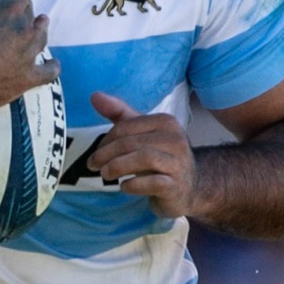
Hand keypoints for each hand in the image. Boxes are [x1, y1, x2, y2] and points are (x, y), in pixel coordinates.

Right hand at [0, 0, 54, 113]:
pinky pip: (48, 71)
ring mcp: (28, 55)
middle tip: (24, 6)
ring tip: (42, 23)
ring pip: (41, 38)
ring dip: (41, 29)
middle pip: (32, 14)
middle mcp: (24, 31)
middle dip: (27, 8)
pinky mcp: (28, 78)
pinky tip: (54, 64)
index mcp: (9, 9)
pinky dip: (52, 67)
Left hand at [90, 92, 197, 213]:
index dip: (107, 140)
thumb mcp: (142, 134)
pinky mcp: (176, 186)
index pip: (127, 126)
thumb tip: (94, 96)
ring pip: (144, 158)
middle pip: (132, 142)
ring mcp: (178, 163)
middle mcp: (175, 139)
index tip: (97, 153)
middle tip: (94, 165)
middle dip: (107, 154)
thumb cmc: (161, 158)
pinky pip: (153, 182)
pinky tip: (124, 187)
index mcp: (165, 122)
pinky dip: (134, 185)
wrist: (190, 187)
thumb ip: (120, 115)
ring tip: (105, 174)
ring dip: (118, 167)